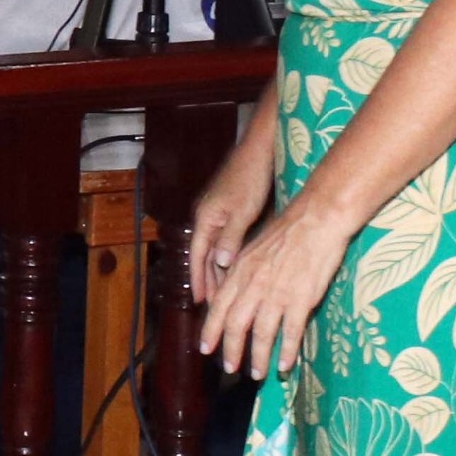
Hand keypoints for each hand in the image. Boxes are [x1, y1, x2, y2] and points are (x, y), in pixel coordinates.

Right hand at [188, 129, 277, 305]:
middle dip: (209, 280)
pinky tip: (234, 267)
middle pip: (204, 255)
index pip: (197, 256)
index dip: (198, 279)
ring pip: (215, 248)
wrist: (258, 151)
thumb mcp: (241, 211)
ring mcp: (218, 214)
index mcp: (205, 219)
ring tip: (225, 291)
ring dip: (218, 270)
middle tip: (216, 304)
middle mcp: (207, 218)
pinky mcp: (230, 211)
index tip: (201, 301)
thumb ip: (229, 238)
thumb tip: (219, 264)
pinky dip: (227, 256)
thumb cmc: (250, 179)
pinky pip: (224, 240)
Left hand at [196, 198, 352, 379]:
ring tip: (257, 374)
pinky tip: (285, 365)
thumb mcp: (253, 250)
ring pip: (261, 334)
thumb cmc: (287, 232)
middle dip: (231, 351)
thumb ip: (242, 273)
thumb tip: (232, 293)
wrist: (316, 220)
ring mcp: (277, 294)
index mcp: (240, 272)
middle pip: (236, 326)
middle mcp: (253, 286)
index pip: (219, 308)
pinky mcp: (301, 300)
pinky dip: (286, 351)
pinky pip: (290, 332)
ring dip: (258, 358)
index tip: (205, 349)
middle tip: (229, 369)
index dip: (211, 331)